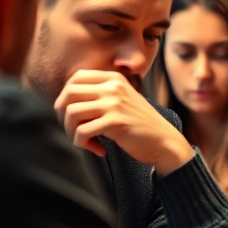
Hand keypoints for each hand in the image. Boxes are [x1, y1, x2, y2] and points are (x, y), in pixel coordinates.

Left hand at [55, 70, 193, 175]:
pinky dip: (83, 143)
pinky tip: (97, 149)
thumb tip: (65, 102)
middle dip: (63, 115)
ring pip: (71, 113)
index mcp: (114, 79)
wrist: (164, 141)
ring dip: (71, 132)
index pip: (75, 78)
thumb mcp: (122, 100)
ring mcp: (115, 103)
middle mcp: (113, 87)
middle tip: (73, 129)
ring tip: (84, 141)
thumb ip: (100, 94)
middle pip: (68, 94)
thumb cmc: (140, 125)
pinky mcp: (115, 122)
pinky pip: (82, 132)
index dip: (66, 97)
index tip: (71, 114)